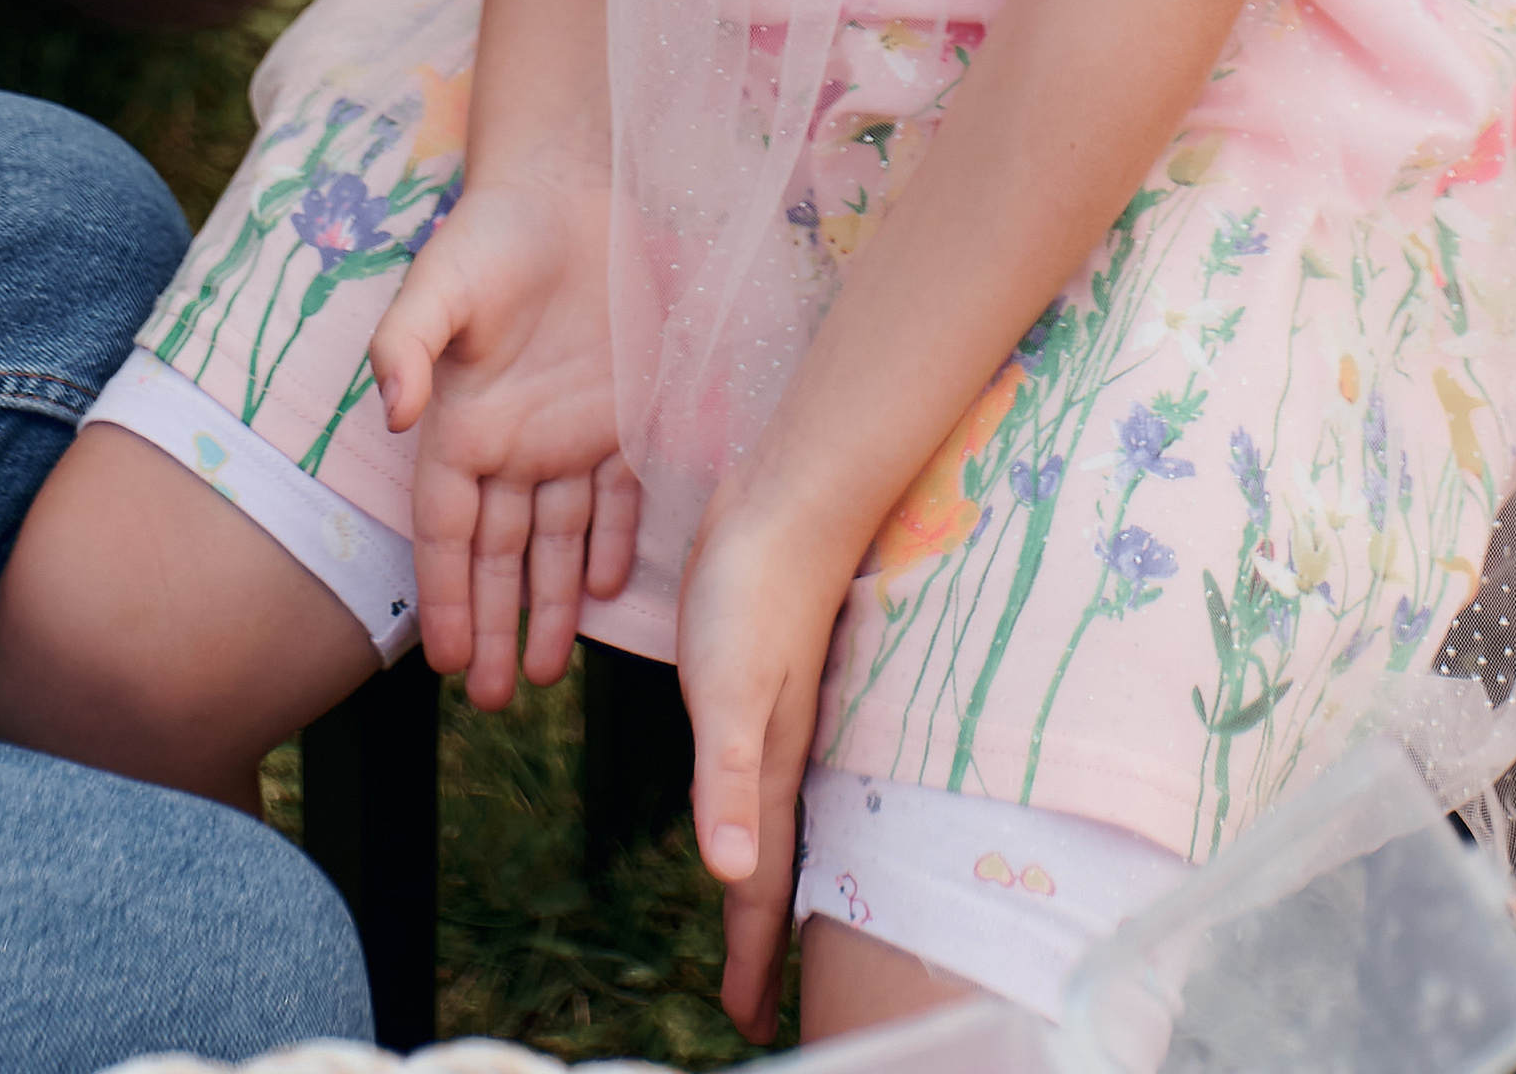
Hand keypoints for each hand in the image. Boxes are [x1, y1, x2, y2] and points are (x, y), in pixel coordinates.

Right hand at [366, 173, 639, 704]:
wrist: (567, 191)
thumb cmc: (489, 237)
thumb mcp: (438, 287)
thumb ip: (406, 347)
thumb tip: (394, 416)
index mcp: (459, 425)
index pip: (445, 532)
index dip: (444, 596)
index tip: (444, 661)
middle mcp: (509, 444)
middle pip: (495, 554)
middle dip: (491, 625)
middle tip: (492, 699)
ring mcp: (565, 435)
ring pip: (554, 543)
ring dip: (548, 605)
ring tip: (543, 674)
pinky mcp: (619, 417)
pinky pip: (614, 498)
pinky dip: (609, 545)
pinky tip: (604, 592)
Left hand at [678, 475, 867, 1041]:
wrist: (786, 495)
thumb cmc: (756, 588)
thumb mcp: (729, 689)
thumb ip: (730, 781)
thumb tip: (734, 878)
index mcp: (769, 768)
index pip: (761, 883)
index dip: (750, 955)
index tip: (742, 1021)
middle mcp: (775, 749)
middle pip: (771, 861)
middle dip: (762, 932)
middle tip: (748, 993)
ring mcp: (771, 709)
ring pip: (768, 813)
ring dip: (758, 868)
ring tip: (750, 910)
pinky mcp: (757, 670)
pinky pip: (752, 760)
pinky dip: (744, 795)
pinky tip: (740, 788)